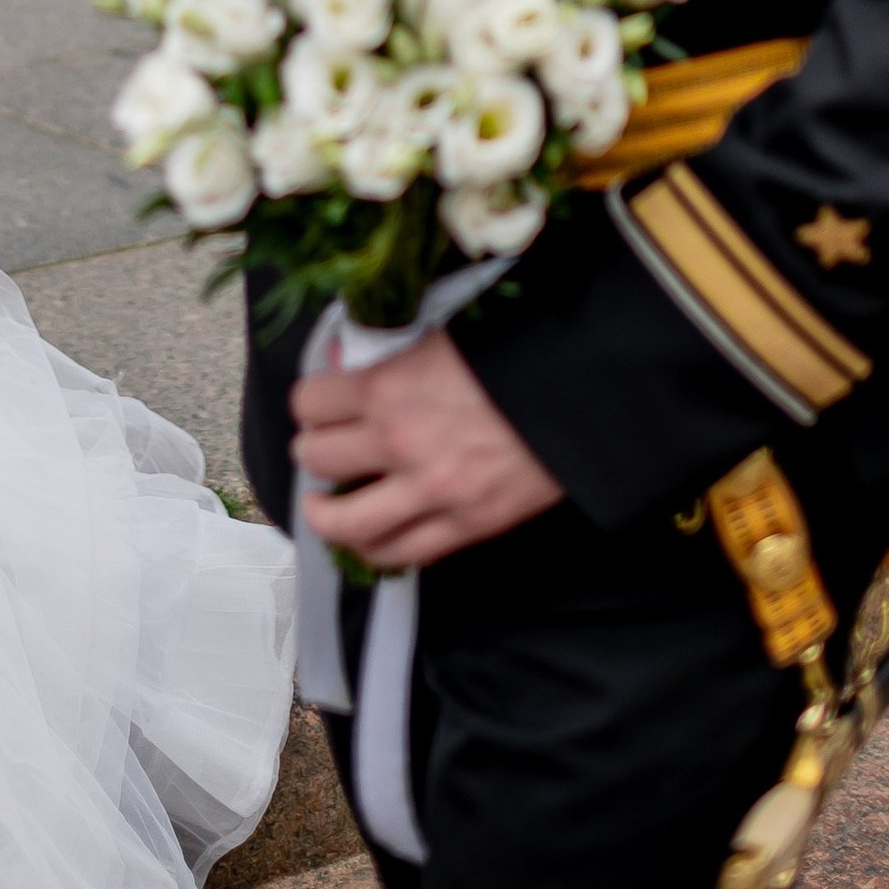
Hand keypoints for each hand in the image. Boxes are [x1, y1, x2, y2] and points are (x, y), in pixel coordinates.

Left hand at [293, 331, 562, 569]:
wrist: (579, 396)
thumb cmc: (514, 353)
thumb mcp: (439, 334)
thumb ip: (385, 352)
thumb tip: (342, 363)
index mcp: (388, 385)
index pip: (309, 402)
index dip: (311, 402)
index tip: (319, 405)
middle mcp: (398, 442)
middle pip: (317, 459)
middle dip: (313, 453)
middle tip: (322, 450)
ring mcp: (429, 492)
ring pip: (347, 524)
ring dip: (325, 516)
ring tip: (324, 509)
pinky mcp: (464, 527)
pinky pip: (402, 554)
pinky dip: (376, 548)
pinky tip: (372, 537)